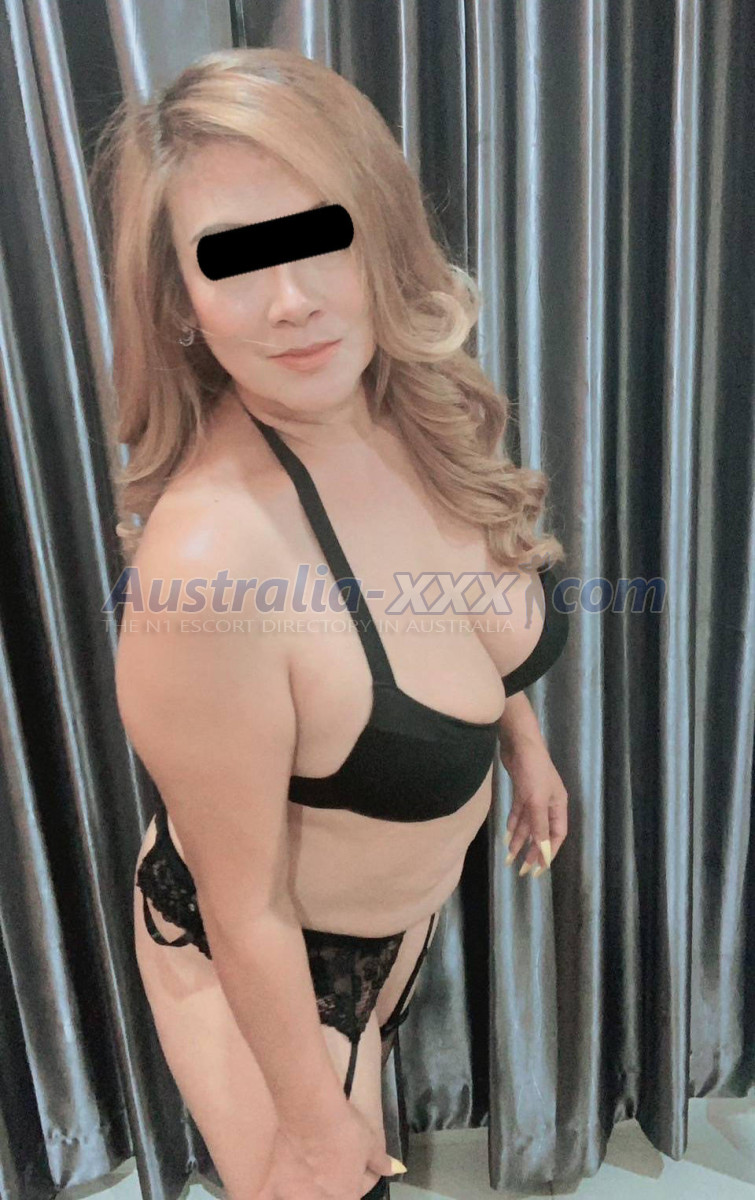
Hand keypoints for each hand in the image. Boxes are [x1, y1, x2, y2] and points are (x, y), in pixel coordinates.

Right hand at [257, 1099, 399, 1199]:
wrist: (308, 1110)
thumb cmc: (343, 1127)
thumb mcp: (368, 1141)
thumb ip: (380, 1160)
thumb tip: (395, 1169)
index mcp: (346, 1197)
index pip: (356, 1194)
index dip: (360, 1181)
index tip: (359, 1168)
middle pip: (332, 1196)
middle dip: (334, 1186)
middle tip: (332, 1165)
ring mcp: (296, 1195)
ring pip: (304, 1195)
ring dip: (309, 1187)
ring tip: (310, 1168)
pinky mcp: (274, 1185)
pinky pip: (268, 1196)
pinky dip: (274, 1191)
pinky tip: (281, 1178)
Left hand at [500, 742, 567, 876]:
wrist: (519, 742)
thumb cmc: (533, 770)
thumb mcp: (537, 801)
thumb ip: (539, 826)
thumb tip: (543, 852)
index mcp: (558, 805)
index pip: (556, 835)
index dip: (548, 852)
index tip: (539, 869)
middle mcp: (548, 802)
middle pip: (541, 832)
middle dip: (532, 850)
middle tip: (521, 869)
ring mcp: (534, 796)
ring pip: (528, 823)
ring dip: (519, 839)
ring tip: (510, 857)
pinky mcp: (521, 790)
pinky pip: (518, 813)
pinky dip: (513, 824)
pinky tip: (507, 835)